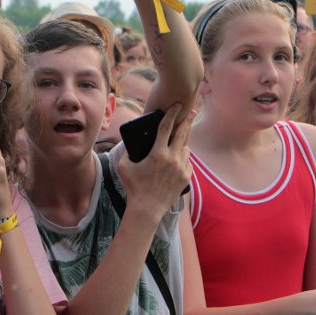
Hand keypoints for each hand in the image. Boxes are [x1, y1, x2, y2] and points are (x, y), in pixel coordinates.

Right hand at [116, 104, 193, 223]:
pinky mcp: (186, 178)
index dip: (171, 114)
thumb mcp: (124, 166)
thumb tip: (130, 142)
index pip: (166, 127)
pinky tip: (176, 163)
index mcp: (157, 153)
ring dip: (181, 145)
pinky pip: (187, 163)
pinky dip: (182, 161)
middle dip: (187, 120)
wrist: (147, 209)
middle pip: (182, 133)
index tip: (177, 105)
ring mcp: (181, 168)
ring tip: (176, 145)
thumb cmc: (134, 187)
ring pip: (186, 149)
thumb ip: (126, 151)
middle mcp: (172, 158)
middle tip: (191, 111)